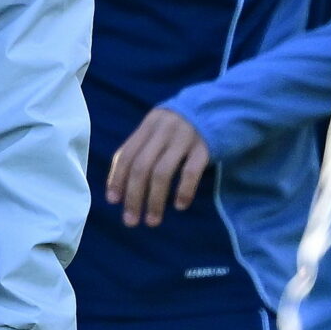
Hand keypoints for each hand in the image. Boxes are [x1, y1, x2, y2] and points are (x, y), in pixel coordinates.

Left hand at [105, 108, 211, 226]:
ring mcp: (185, 137)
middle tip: (131, 221)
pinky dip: (183, 190)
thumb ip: (142, 149)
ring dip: (155, 200)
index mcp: (149, 125)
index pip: (126, 154)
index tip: (113, 201)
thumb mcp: (159, 130)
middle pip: (142, 166)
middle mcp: (164, 130)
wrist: (217, 108)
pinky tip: (180, 206)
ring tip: (152, 221)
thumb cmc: (181, 128)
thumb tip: (120, 188)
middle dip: (133, 196)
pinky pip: (191, 172)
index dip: (117, 178)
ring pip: (162, 172)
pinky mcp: (205, 147)